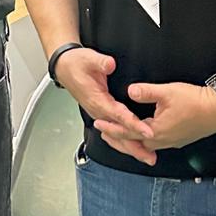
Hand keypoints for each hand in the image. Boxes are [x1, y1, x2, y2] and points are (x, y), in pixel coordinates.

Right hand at [53, 47, 156, 166]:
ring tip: (147, 157)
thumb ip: (101, 62)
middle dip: (135, 146)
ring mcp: (99, 114)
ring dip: (131, 147)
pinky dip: (124, 142)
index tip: (148, 132)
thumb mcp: (88, 58)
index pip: (118, 115)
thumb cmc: (76, 64)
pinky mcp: (101, 113)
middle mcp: (98, 111)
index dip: (133, 125)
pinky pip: (114, 132)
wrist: (64, 67)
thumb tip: (110, 65)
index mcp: (97, 100)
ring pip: (116, 136)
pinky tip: (134, 148)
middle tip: (150, 156)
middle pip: (118, 133)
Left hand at [95, 81, 215, 153]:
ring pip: (144, 145)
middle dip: (117, 139)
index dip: (111, 127)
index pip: (127, 132)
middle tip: (103, 133)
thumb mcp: (167, 92)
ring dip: (130, 140)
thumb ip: (146, 92)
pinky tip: (142, 135)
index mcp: (156, 131)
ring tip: (119, 135)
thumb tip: (129, 91)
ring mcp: (171, 142)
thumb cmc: (194, 101)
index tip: (98, 124)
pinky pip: (154, 144)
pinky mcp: (178, 139)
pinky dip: (143, 140)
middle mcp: (162, 141)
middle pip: (134, 144)